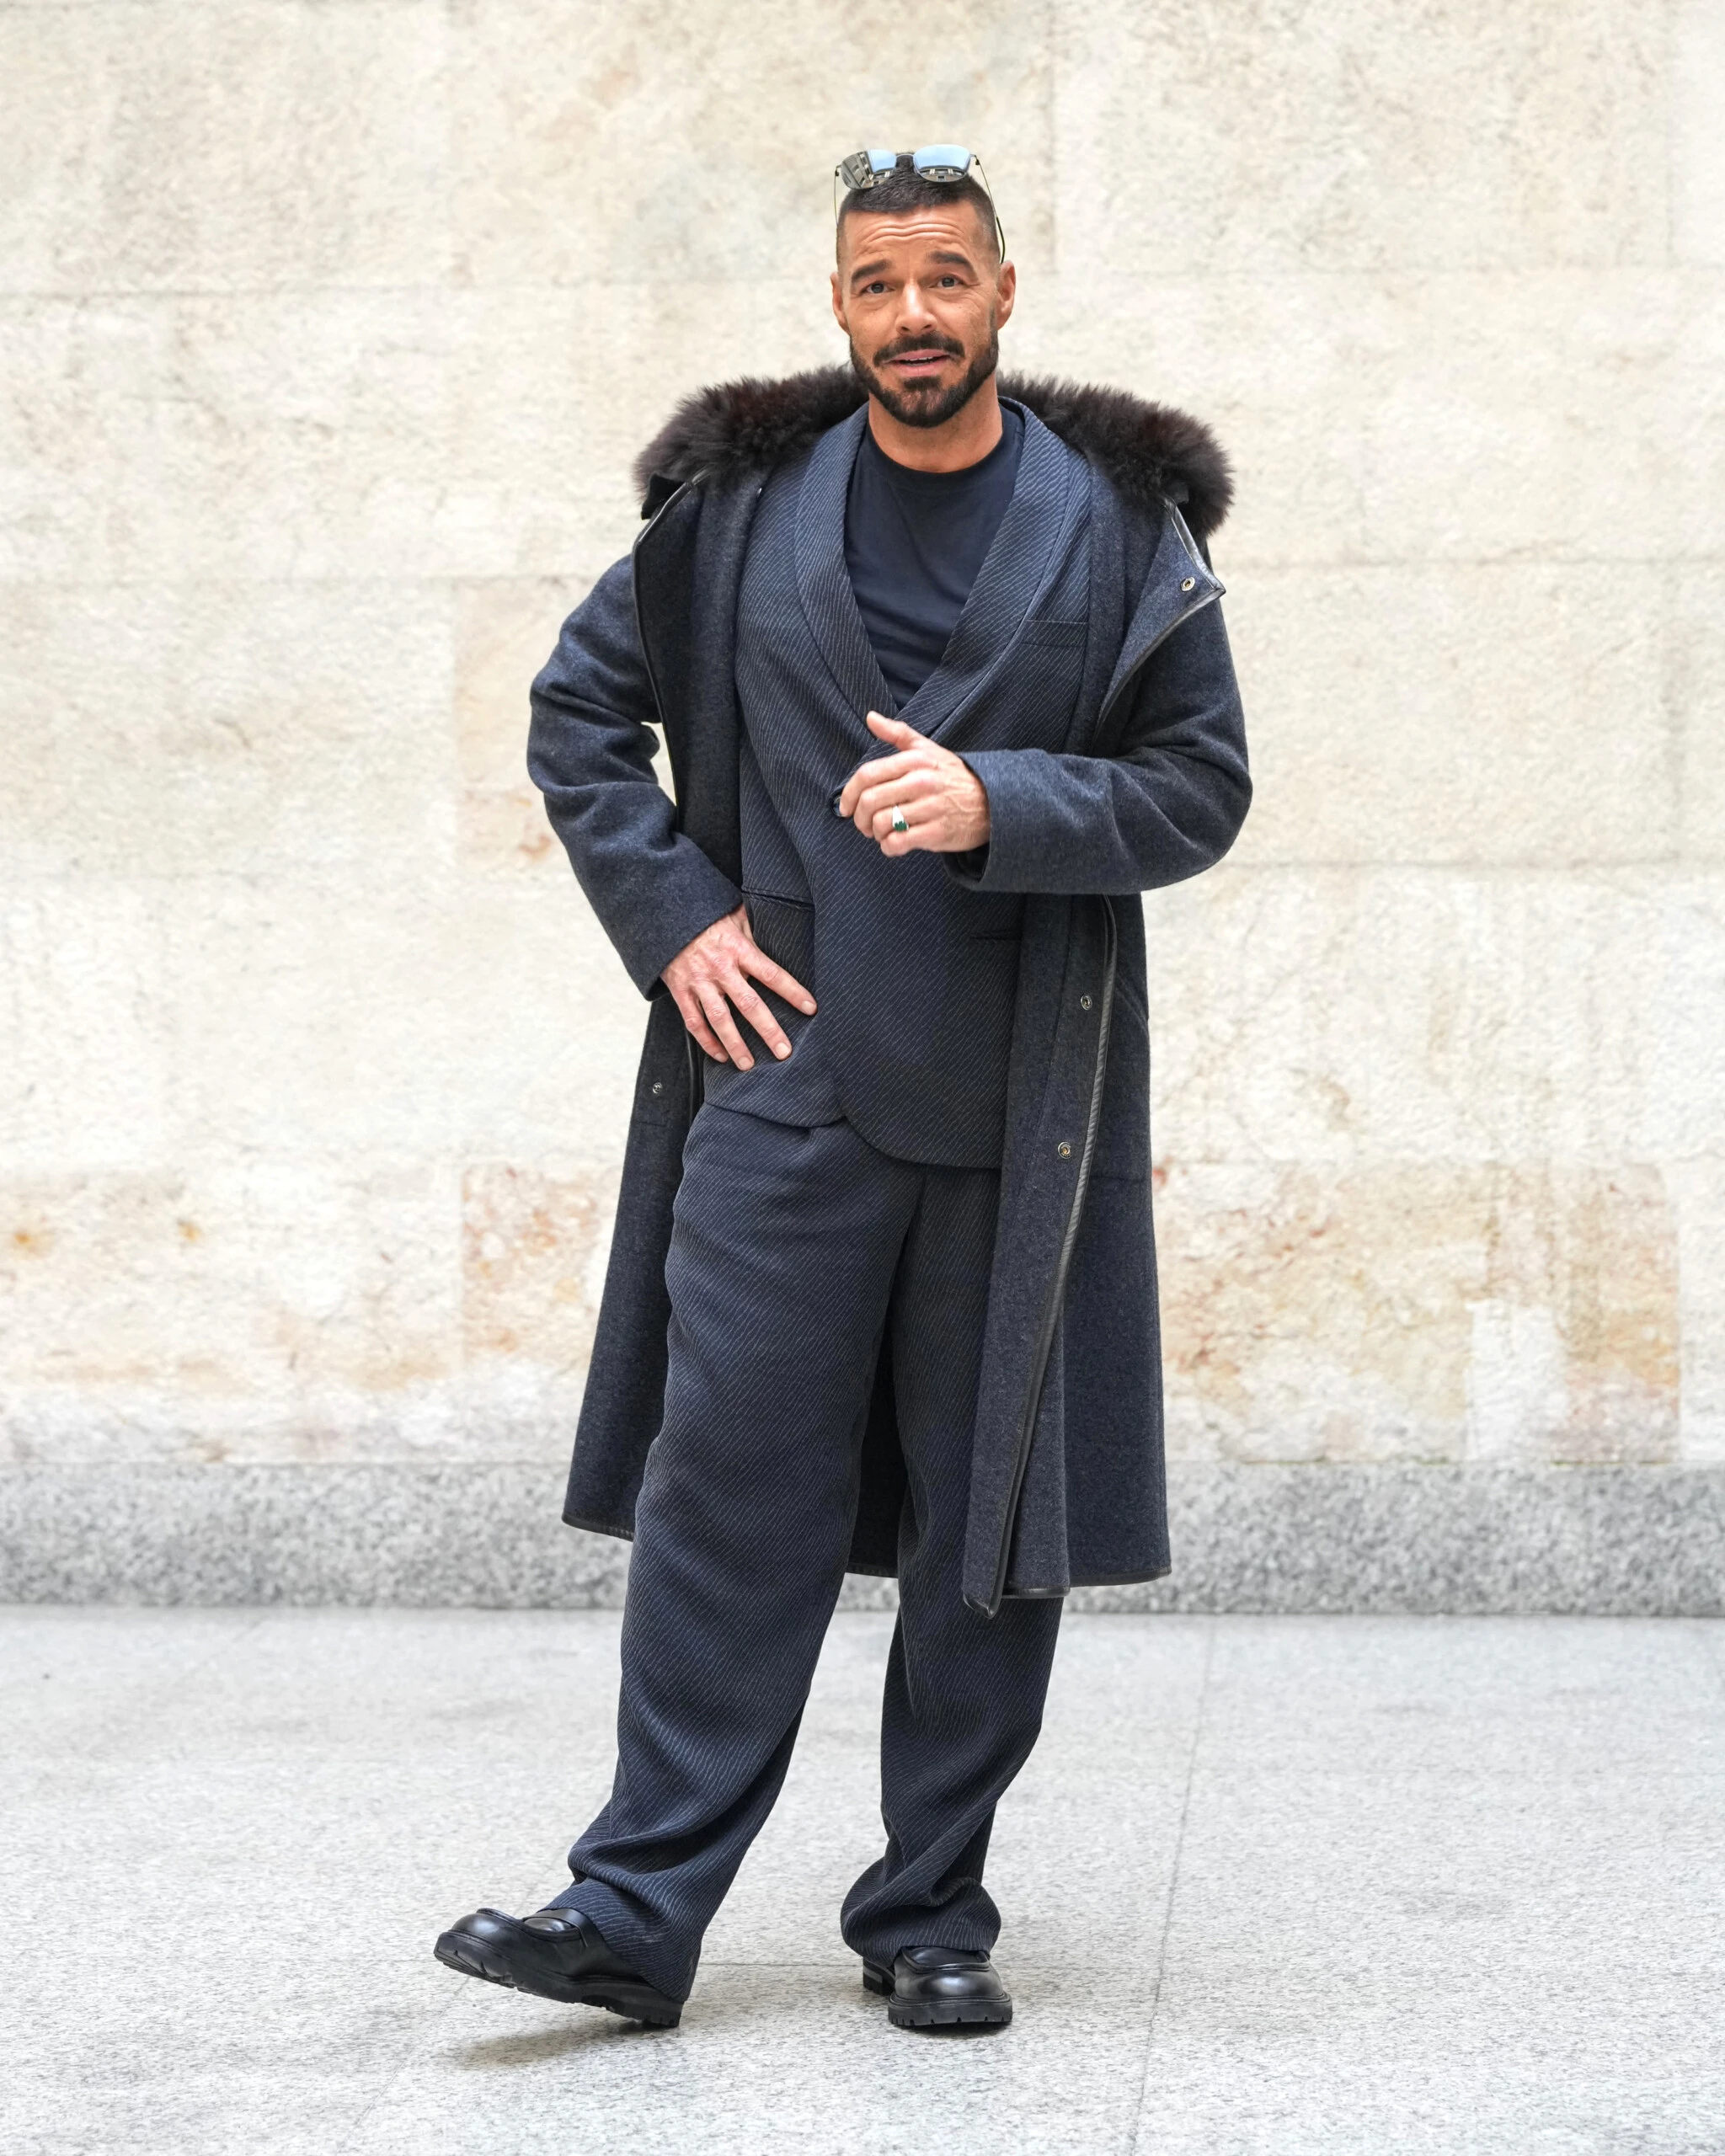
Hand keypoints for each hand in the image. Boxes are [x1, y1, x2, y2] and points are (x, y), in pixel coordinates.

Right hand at [661, 904, 815, 1068]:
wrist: (664, 915)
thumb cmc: (707, 917)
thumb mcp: (735, 916)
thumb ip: (756, 933)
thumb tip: (781, 939)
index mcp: (738, 949)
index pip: (771, 973)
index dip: (792, 991)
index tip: (810, 1008)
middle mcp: (720, 968)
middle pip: (748, 1004)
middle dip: (768, 1030)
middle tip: (784, 1052)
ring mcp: (699, 982)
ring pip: (719, 1019)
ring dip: (735, 1044)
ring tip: (748, 1064)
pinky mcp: (681, 991)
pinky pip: (694, 1021)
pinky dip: (706, 1041)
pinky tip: (720, 1055)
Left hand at [838, 712, 991, 856]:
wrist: (993, 803)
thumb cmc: (954, 777)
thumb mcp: (928, 750)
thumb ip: (898, 734)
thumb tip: (870, 717)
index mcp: (915, 761)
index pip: (868, 775)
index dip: (849, 793)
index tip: (846, 807)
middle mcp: (922, 782)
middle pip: (871, 801)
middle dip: (859, 818)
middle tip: (864, 824)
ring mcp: (930, 808)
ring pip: (882, 823)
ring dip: (875, 833)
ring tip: (881, 833)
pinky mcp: (937, 833)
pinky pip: (898, 842)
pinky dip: (888, 847)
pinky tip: (893, 844)